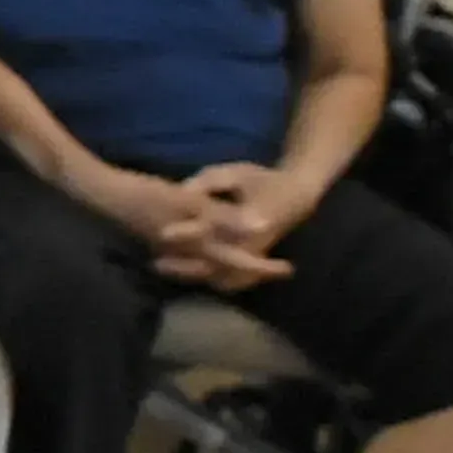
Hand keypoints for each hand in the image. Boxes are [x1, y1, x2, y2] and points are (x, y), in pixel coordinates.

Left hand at [159, 161, 307, 282]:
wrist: (297, 197)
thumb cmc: (264, 180)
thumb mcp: (237, 172)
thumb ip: (208, 180)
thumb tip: (181, 189)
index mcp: (251, 217)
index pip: (214, 228)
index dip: (188, 232)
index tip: (164, 233)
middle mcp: (254, 241)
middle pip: (214, 262)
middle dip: (185, 266)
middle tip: (155, 263)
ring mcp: (255, 255)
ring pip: (222, 276)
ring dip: (195, 275)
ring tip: (163, 267)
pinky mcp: (255, 261)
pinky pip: (233, 280)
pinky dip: (212, 280)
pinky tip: (186, 274)